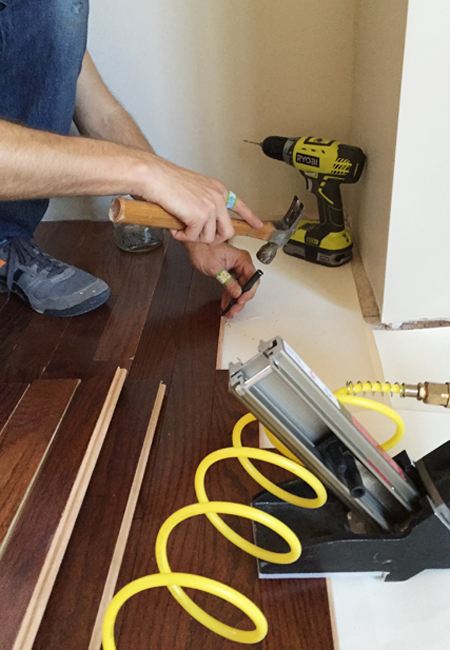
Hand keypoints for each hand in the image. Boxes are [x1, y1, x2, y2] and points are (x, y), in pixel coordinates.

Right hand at [136, 155, 262, 243]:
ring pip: (209, 238)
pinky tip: (174, 228)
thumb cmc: (166, 182)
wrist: (154, 177)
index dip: (250, 217)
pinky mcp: (199, 216)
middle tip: (196, 236)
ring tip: (180, 228)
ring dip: (193, 237)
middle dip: (212, 239)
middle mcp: (218, 197)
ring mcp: (210, 207)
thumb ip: (204, 204)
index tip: (258, 224)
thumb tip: (204, 223)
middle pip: (227, 231)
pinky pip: (194, 237)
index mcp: (217, 189)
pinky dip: (182, 237)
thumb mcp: (194, 190)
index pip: (239, 205)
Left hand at [185, 242, 260, 318]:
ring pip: (240, 288)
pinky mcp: (230, 273)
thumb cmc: (204, 249)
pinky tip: (226, 304)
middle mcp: (241, 263)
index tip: (241, 300)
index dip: (248, 291)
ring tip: (229, 311)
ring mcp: (236, 268)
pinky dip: (229, 296)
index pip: (252, 278)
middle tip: (234, 309)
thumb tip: (237, 292)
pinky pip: (233, 286)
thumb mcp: (216, 268)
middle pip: (247, 285)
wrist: (195, 245)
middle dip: (241, 299)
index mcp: (242, 259)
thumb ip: (228, 281)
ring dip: (235, 301)